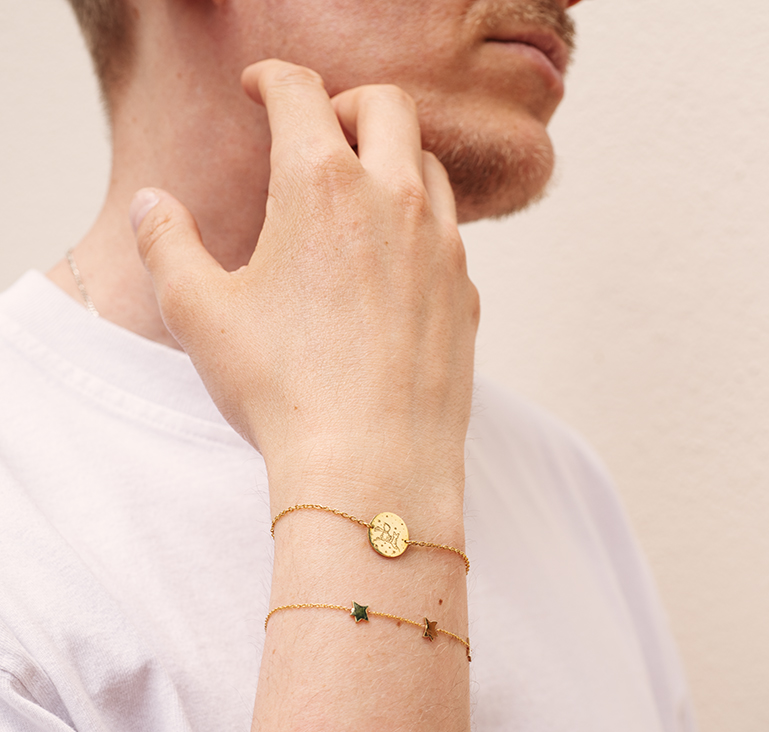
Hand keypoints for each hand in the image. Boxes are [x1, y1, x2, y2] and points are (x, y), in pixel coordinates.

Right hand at [132, 59, 478, 503]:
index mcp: (322, 186)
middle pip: (387, 105)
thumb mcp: (199, 314)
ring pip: (429, 166)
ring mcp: (442, 248)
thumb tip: (153, 205)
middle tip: (321, 127)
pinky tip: (395, 261)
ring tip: (361, 190)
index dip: (273, 79)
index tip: (259, 88)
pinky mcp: (465, 294)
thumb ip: (167, 244)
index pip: (301, 92)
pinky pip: (450, 234)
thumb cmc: (285, 391)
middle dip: (349, 101)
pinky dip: (421, 223)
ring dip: (394, 158)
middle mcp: (394, 201)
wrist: (372, 466)